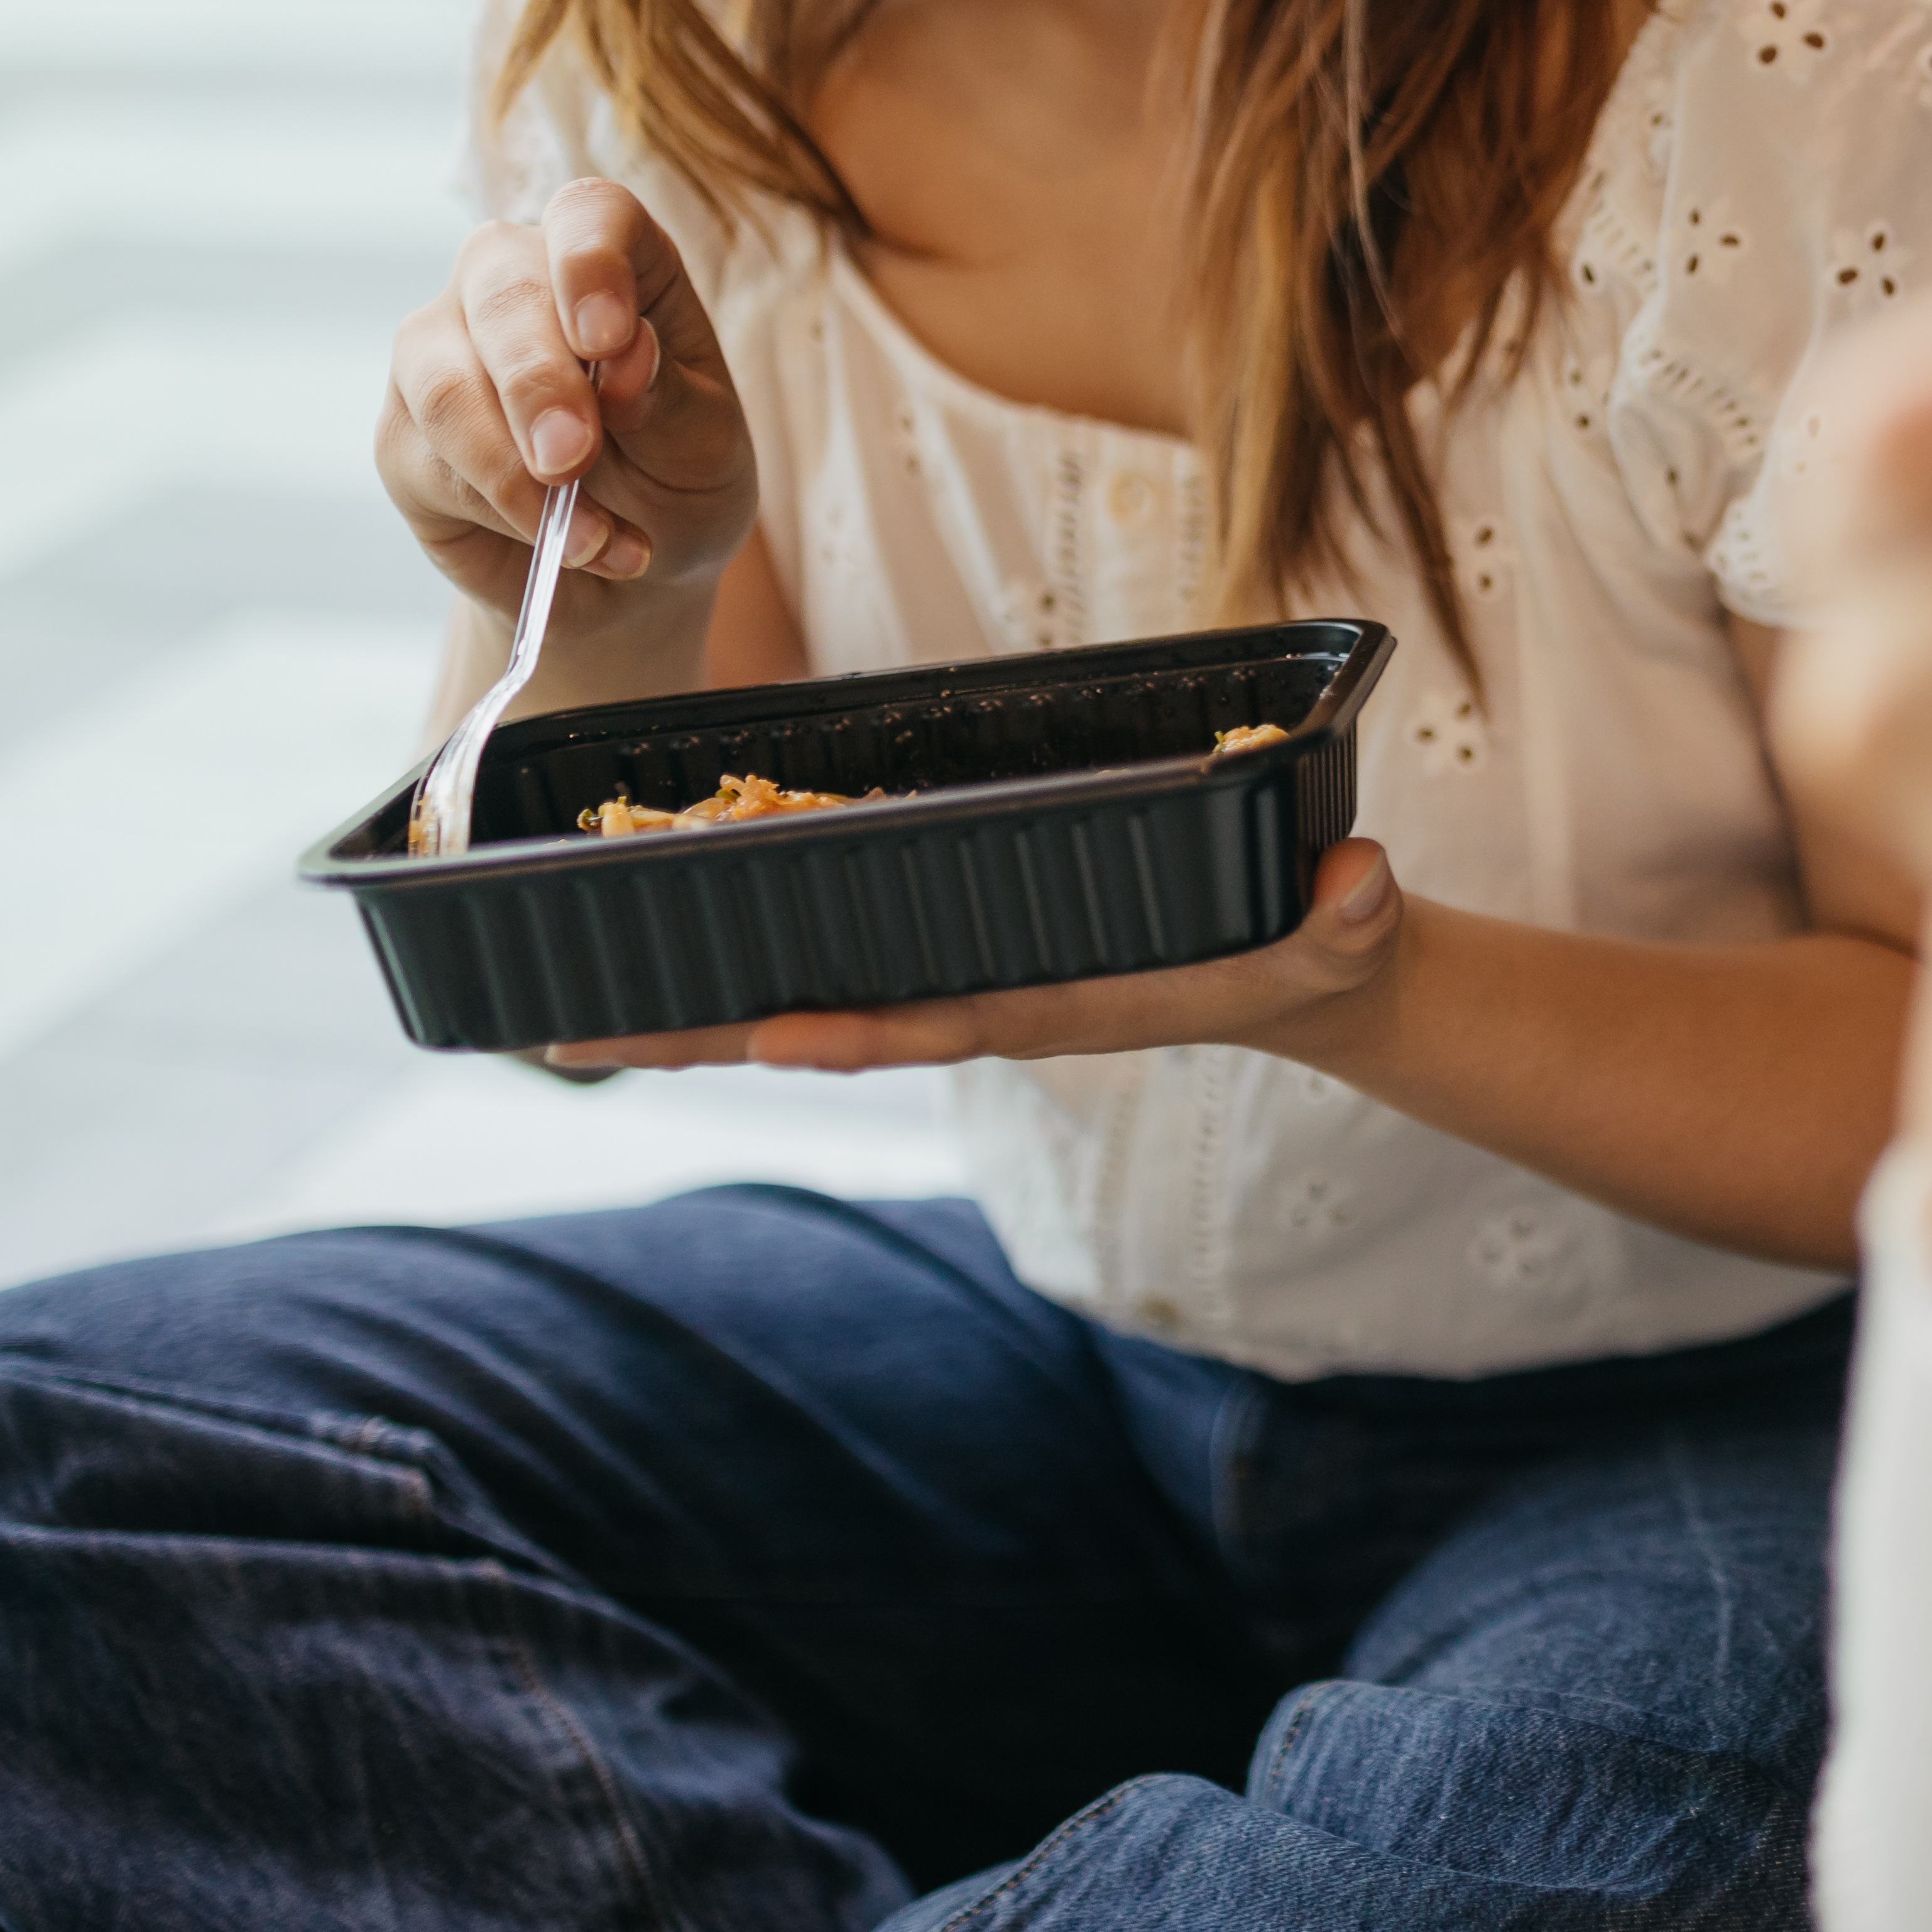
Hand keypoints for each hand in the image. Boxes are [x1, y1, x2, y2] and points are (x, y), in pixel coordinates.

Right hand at [379, 177, 759, 622]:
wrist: (624, 571)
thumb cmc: (676, 478)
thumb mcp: (705, 446)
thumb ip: (668, 397)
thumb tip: (627, 352)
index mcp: (608, 259)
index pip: (588, 215)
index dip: (592, 263)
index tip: (609, 339)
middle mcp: (509, 283)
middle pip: (499, 293)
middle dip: (539, 385)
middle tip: (575, 459)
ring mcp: (440, 352)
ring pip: (444, 383)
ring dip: (516, 472)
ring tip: (593, 535)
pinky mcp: (403, 434)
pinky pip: (429, 462)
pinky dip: (502, 515)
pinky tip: (563, 547)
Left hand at [545, 840, 1407, 1073]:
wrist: (1309, 971)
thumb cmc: (1321, 944)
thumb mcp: (1347, 926)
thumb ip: (1352, 914)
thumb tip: (1362, 890)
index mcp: (1067, 998)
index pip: (948, 1017)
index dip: (860, 1028)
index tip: (765, 1034)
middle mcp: (991, 1000)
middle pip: (826, 1023)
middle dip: (703, 1034)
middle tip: (569, 1042)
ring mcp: (965, 982)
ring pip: (808, 998)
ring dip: (693, 1009)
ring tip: (570, 1013)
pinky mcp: (958, 953)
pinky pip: (835, 961)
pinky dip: (749, 961)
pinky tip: (673, 941)